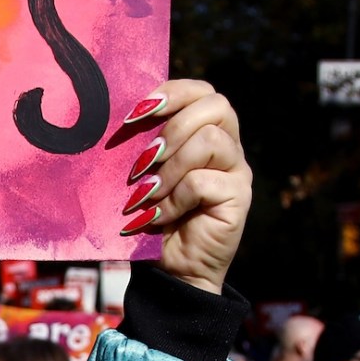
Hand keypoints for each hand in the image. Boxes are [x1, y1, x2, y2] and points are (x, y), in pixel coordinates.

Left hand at [115, 81, 252, 293]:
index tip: (137, 113)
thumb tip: (121, 114)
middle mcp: (229, 147)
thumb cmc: (151, 217)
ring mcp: (237, 172)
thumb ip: (143, 143)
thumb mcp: (143, 174)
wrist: (170, 270)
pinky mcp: (239, 199)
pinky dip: (173, 199)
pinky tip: (157, 216)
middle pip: (216, 105)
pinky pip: (203, 182)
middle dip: (174, 126)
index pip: (202, 91)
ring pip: (211, 141)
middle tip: (144, 160)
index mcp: (206, 131)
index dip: (173, 92)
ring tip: (146, 194)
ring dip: (171, 166)